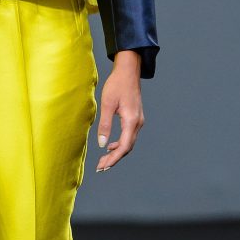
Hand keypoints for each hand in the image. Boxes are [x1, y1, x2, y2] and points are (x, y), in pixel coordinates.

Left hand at [95, 51, 144, 172]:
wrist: (128, 72)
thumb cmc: (116, 85)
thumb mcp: (107, 105)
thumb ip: (105, 125)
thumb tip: (103, 145)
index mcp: (131, 121)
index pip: (124, 147)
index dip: (113, 159)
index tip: (103, 166)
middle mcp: (138, 123)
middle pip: (127, 148)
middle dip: (114, 159)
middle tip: (100, 167)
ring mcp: (138, 121)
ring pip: (129, 143)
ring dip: (117, 152)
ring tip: (104, 159)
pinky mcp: (136, 118)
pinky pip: (129, 136)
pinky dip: (120, 144)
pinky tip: (110, 146)